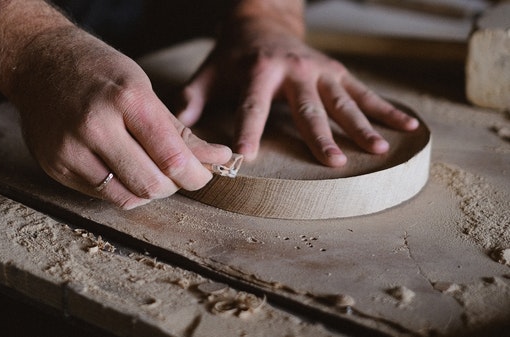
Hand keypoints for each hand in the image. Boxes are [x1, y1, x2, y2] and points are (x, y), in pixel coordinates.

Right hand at [10, 28, 230, 208]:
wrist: (40, 63)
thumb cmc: (100, 72)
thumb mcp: (145, 90)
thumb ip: (179, 132)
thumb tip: (217, 159)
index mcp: (127, 100)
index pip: (172, 158)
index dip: (197, 175)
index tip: (205, 174)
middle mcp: (96, 126)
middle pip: (152, 185)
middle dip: (176, 185)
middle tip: (180, 174)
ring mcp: (71, 150)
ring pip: (128, 198)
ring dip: (151, 191)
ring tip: (153, 171)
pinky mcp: (56, 168)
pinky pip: (103, 196)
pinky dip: (124, 190)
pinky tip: (125, 170)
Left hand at [177, 18, 417, 166]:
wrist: (263, 19)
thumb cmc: (233, 54)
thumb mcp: (209, 72)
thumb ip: (193, 99)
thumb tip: (179, 128)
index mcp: (257, 72)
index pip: (251, 107)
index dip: (248, 131)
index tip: (246, 157)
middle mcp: (294, 70)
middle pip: (308, 108)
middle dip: (320, 136)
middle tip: (334, 163)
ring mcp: (320, 70)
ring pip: (343, 102)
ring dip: (362, 126)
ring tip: (380, 149)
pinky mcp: (337, 72)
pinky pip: (365, 93)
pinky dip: (387, 110)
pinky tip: (409, 127)